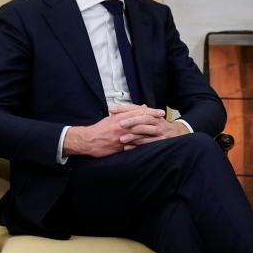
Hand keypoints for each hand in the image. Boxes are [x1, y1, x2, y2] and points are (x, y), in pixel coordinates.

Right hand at [63, 106, 183, 157]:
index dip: (150, 111)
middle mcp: (121, 125)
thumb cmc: (100, 129)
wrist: (88, 140)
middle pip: (140, 120)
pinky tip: (150, 143)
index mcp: (119, 117)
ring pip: (138, 132)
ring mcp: (121, 135)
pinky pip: (133, 144)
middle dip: (154, 119)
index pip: (138, 112)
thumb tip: (141, 107)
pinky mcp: (119, 145)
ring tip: (161, 131)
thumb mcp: (113, 117)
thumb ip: (127, 113)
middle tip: (164, 120)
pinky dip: (142, 143)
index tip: (160, 112)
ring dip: (151, 131)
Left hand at [112, 105, 188, 147]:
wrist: (177, 133)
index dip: (124, 108)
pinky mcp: (161, 141)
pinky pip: (148, 143)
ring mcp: (160, 131)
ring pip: (146, 131)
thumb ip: (135, 113)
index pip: (136, 108)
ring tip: (121, 139)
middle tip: (119, 124)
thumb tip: (117, 110)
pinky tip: (127, 147)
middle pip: (144, 118)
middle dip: (131, 120)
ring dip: (133, 135)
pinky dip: (137, 145)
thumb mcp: (149, 117)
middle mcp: (157, 121)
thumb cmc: (159, 126)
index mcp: (152, 113)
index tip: (111, 109)